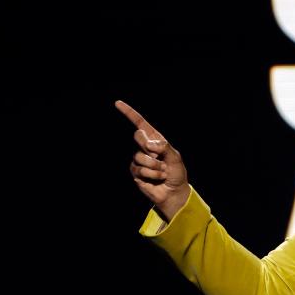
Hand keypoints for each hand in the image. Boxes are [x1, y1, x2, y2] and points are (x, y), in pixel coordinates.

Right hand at [116, 100, 189, 220]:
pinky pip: (141, 169)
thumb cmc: (176, 173)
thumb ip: (164, 146)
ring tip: (162, 172)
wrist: (174, 192)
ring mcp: (139, 159)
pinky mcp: (136, 171)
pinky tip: (157, 178)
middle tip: (158, 155)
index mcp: (155, 140)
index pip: (140, 124)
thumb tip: (149, 144)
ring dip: (155, 166)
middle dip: (148, 145)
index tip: (118, 103)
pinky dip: (153, 174)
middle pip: (138, 136)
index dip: (129, 113)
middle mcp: (145, 148)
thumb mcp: (175, 157)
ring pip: (141, 156)